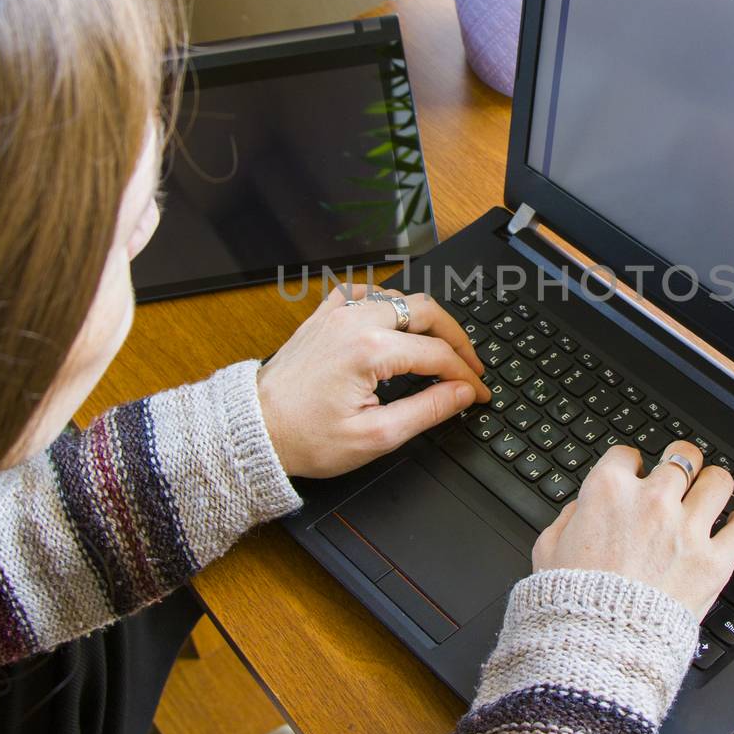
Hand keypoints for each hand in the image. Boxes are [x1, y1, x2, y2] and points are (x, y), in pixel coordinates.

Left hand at [256, 284, 489, 477]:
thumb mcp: (375, 437)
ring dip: (425, 321)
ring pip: (399, 298)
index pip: (437, 355)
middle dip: (456, 339)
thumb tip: (462, 393)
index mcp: (370, 350)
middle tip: (470, 366)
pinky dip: (387, 304)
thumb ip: (426, 410)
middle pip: (426, 312)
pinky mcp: (322, 317)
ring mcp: (337, 314)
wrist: (254, 430)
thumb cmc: (305, 439)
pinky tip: (394, 323)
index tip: (480, 395)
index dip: (466, 376)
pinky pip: (364, 294)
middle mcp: (355, 322)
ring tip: (440, 350)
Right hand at [531, 442, 733, 619]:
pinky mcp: (712, 562)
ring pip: (719, 482)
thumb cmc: (572, 601)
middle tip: (680, 475)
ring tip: (710, 494)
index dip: (630, 464)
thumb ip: (568, 519)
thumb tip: (583, 509)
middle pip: (682, 456)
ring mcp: (686, 530)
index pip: (627, 454)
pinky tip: (733, 527)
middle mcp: (652, 501)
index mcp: (608, 492)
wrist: (599, 644)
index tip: (634, 474)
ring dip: (713, 486)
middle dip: (680, 463)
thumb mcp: (548, 550)